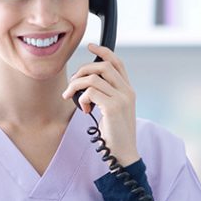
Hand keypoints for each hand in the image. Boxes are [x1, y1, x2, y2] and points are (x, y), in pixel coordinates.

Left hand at [62, 44, 138, 166]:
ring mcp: (122, 98)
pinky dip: (81, 99)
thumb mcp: (112, 110)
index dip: (103, 52)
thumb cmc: (115, 134)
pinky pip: (90, 92)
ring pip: (93, 78)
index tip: (90, 46)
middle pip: (103, 66)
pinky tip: (84, 110)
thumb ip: (105, 95)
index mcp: (128, 90)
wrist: (123, 153)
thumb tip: (86, 85)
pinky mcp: (113, 107)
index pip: (117, 62)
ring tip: (71, 97)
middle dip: (82, 70)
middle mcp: (127, 91)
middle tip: (72, 84)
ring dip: (76, 85)